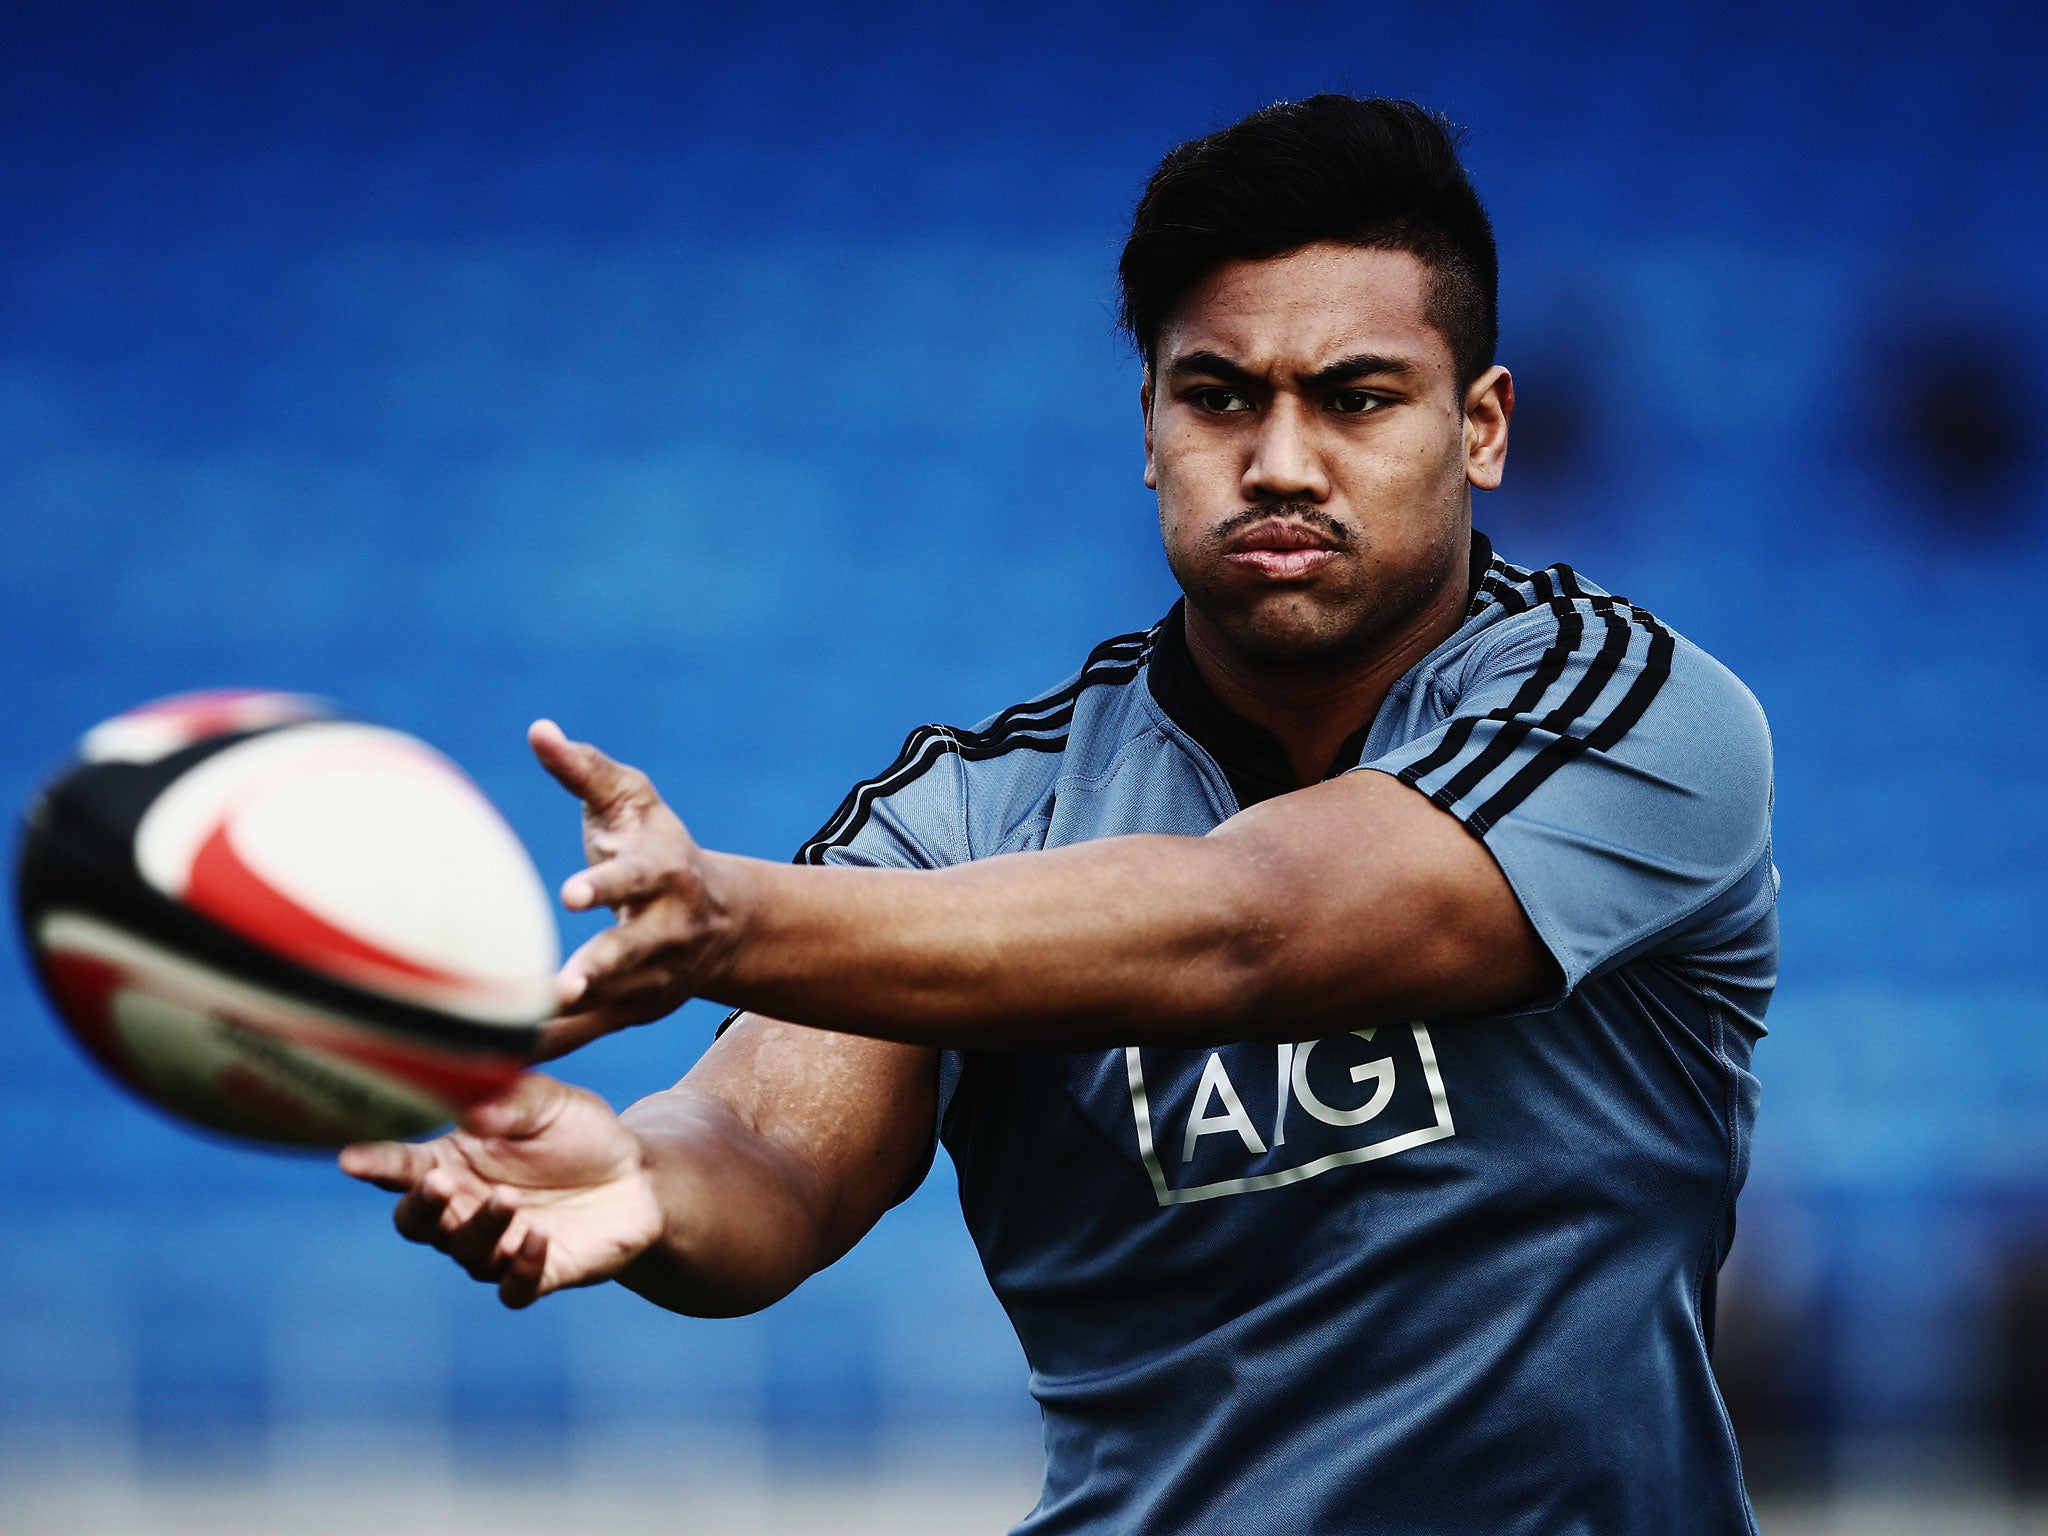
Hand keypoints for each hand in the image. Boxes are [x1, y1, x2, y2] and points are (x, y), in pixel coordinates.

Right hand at [338, 1074, 663, 1307]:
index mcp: (453, 1163)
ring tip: (508, 1199)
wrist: (638, 1175)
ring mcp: (500, 1246)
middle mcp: (465, 1209)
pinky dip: (521, 1268)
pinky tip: (538, 1237)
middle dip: (421, 1207)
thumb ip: (512, 1102)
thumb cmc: (579, 1132)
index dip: (375, 1165)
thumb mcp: (550, 1102)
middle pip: (418, 1223)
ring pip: (467, 1253)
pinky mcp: (541, 1273)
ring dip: (482, 1229)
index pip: (402, 1168)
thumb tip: (471, 1108)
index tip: (351, 1159)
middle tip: (438, 1181)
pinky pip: (515, 1287)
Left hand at [528, 719, 730, 1059]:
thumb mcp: (633, 802)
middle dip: (602, 967)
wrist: (722, 922)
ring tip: (517, 1033)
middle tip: (564, 984)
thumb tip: (539, 730)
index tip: (572, 894)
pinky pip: (588, 1033)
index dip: (607, 886)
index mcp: (668, 874)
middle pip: (635, 952)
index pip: (638, 879)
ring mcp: (656, 977)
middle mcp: (669, 931)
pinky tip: (498, 1063)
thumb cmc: (658, 847)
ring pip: (611, 1000)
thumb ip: (585, 770)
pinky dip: (550, 1046)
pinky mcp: (636, 1010)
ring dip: (568, 1016)